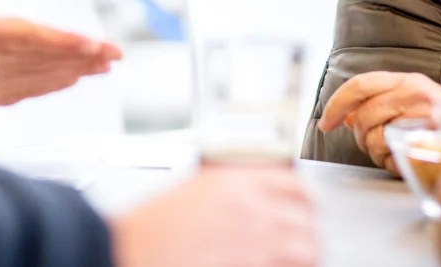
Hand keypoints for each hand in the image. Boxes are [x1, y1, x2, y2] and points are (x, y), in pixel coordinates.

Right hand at [0, 0, 121, 120]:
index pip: (30, 39)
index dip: (66, 43)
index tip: (95, 44)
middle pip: (41, 62)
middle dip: (81, 60)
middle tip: (115, 56)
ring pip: (33, 81)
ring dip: (69, 75)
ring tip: (99, 70)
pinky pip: (16, 96)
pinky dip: (43, 89)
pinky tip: (62, 84)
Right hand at [110, 166, 317, 266]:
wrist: (132, 251)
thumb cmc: (153, 225)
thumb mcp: (195, 187)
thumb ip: (231, 186)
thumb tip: (255, 195)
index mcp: (240, 180)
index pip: (295, 185)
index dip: (303, 199)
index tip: (303, 207)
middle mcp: (255, 208)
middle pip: (306, 219)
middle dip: (305, 230)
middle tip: (298, 239)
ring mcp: (258, 243)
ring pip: (307, 250)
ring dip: (304, 255)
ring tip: (294, 260)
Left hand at [318, 71, 440, 172]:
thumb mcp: (413, 101)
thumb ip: (380, 102)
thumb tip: (347, 114)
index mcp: (407, 80)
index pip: (360, 85)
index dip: (337, 104)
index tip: (327, 122)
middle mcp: (414, 93)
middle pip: (364, 116)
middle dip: (360, 136)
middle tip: (371, 144)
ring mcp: (422, 116)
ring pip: (375, 138)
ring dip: (376, 151)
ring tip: (392, 151)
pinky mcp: (428, 140)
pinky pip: (391, 155)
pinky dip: (390, 162)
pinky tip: (402, 159)